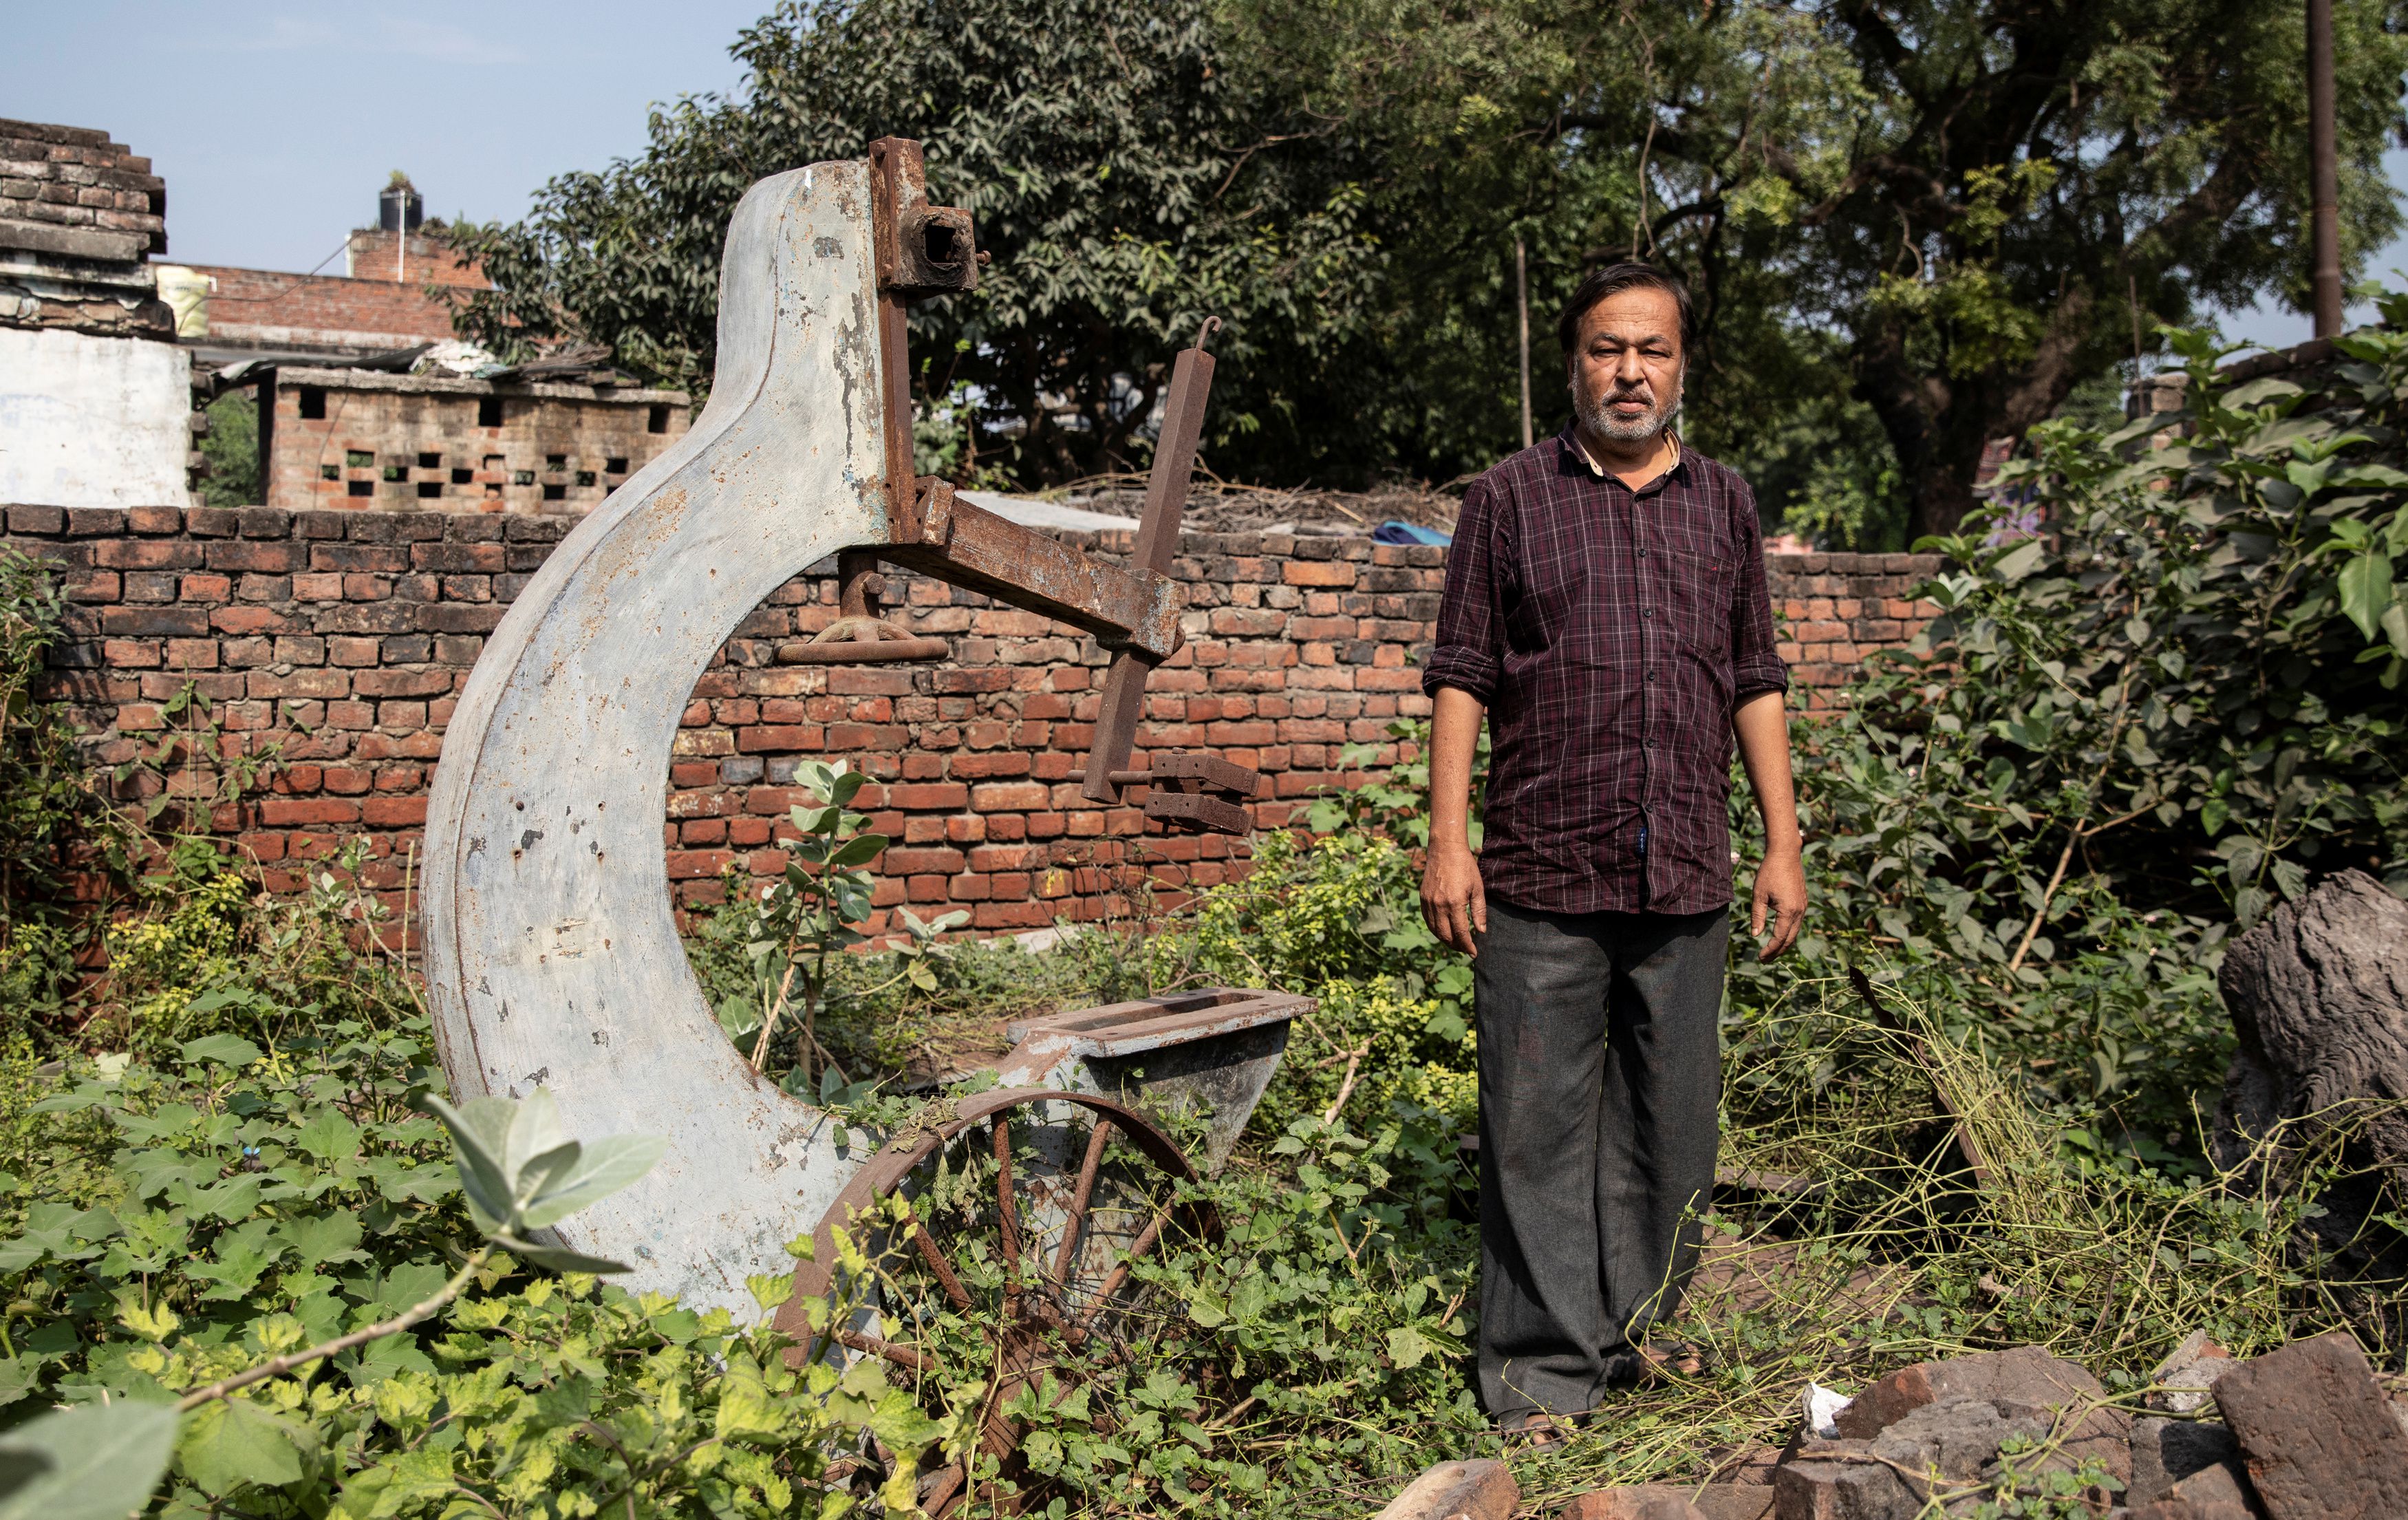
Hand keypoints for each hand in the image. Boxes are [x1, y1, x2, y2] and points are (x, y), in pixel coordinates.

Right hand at [1421, 840, 1486, 956]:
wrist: (1444, 849)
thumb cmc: (1465, 866)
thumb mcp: (1477, 888)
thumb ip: (1479, 911)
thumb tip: (1481, 931)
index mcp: (1454, 903)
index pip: (1460, 933)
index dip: (1467, 945)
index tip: (1474, 953)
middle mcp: (1438, 905)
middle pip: (1446, 936)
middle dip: (1457, 946)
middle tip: (1466, 949)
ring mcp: (1428, 902)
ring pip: (1435, 931)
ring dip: (1446, 940)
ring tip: (1456, 943)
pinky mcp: (1422, 898)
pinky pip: (1428, 921)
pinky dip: (1436, 930)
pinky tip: (1444, 931)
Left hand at [1751, 843, 1805, 959]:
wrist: (1786, 854)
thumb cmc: (1769, 872)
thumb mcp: (1759, 895)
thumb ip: (1757, 916)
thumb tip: (1755, 935)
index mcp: (1789, 911)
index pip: (1779, 938)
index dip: (1770, 950)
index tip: (1760, 957)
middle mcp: (1799, 911)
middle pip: (1790, 939)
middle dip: (1778, 951)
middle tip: (1765, 960)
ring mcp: (1803, 906)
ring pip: (1795, 932)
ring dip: (1784, 943)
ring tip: (1771, 951)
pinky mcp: (1803, 902)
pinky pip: (1797, 923)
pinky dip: (1789, 933)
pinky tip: (1780, 935)